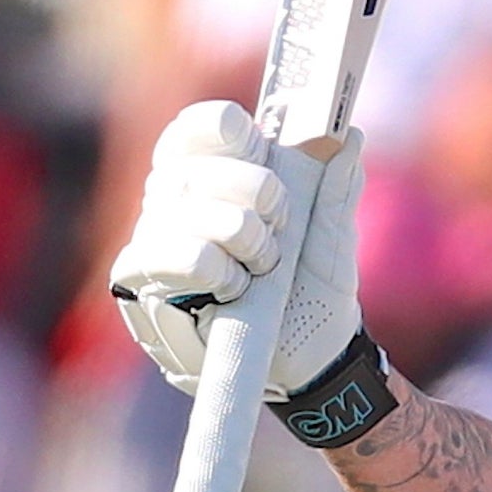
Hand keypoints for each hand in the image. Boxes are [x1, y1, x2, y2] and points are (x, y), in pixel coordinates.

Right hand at [109, 100, 364, 398]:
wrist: (310, 363)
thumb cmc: (314, 292)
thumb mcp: (333, 239)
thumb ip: (336, 189)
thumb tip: (347, 135)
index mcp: (218, 175)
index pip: (197, 128)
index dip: (226, 128)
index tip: (259, 140)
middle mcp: (175, 201)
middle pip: (195, 164)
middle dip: (256, 191)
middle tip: (281, 227)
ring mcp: (155, 239)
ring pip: (185, 208)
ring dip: (242, 235)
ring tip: (263, 266)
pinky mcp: (144, 285)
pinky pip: (172, 255)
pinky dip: (216, 268)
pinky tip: (235, 288)